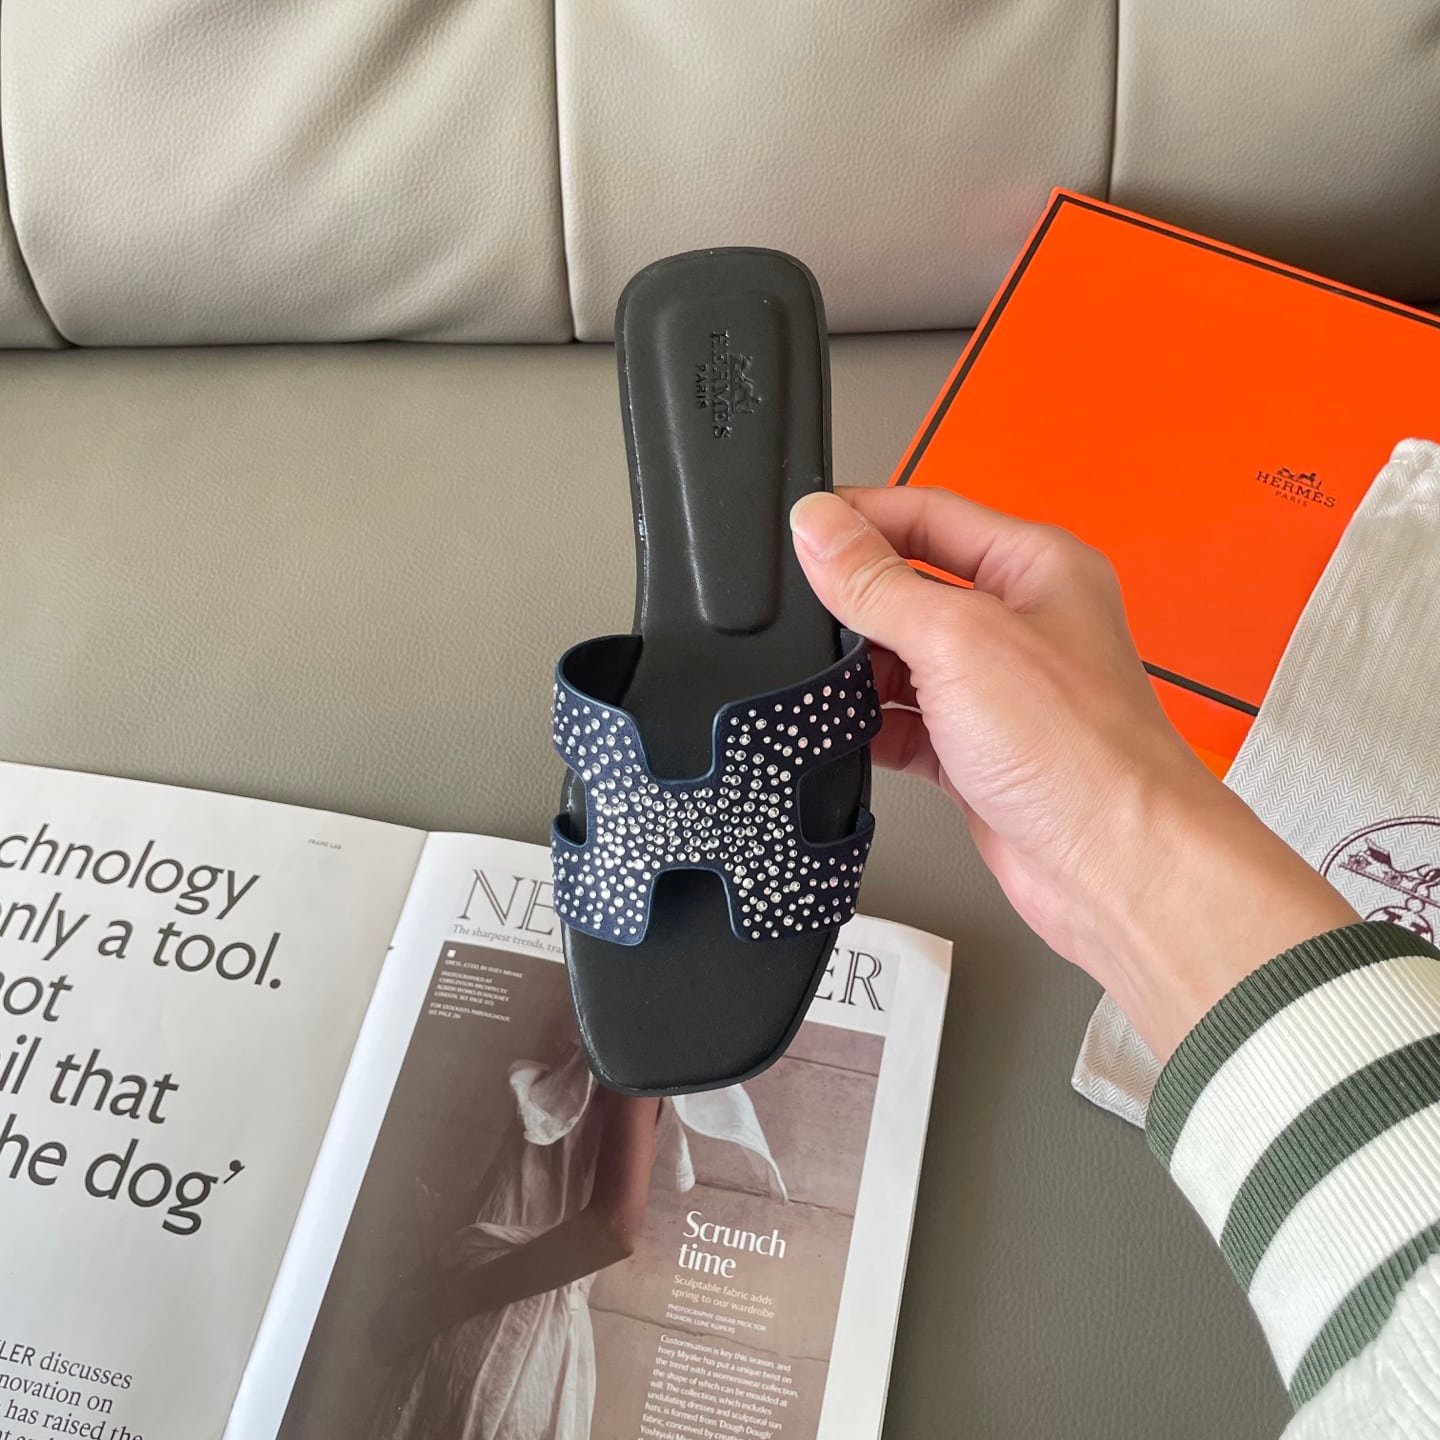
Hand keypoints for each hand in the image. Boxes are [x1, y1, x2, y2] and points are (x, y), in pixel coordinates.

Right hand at [790, 486, 1354, 1060]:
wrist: (1114, 867)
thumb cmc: (1082, 752)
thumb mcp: (959, 640)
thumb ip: (879, 582)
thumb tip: (819, 525)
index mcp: (1035, 567)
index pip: (930, 513)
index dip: (861, 515)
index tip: (800, 528)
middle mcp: (1020, 623)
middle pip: (910, 585)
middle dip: (853, 599)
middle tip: (799, 609)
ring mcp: (997, 691)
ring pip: (902, 659)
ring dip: (858, 670)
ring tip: (817, 677)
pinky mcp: (975, 753)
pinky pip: (903, 724)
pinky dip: (868, 728)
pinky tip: (839, 731)